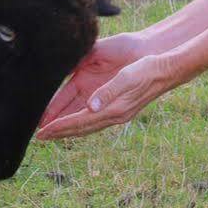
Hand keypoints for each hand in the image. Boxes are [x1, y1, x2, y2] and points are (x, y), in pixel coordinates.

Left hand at [35, 52, 184, 140]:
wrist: (168, 70)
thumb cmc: (146, 70)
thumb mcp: (126, 78)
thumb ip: (107, 93)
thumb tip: (90, 106)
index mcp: (114, 110)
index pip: (80, 121)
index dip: (60, 126)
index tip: (43, 131)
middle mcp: (114, 115)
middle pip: (81, 128)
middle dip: (60, 133)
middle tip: (40, 137)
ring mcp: (118, 114)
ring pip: (87, 126)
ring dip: (69, 130)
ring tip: (53, 132)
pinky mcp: (121, 109)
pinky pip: (95, 120)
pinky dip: (81, 124)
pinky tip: (77, 121)